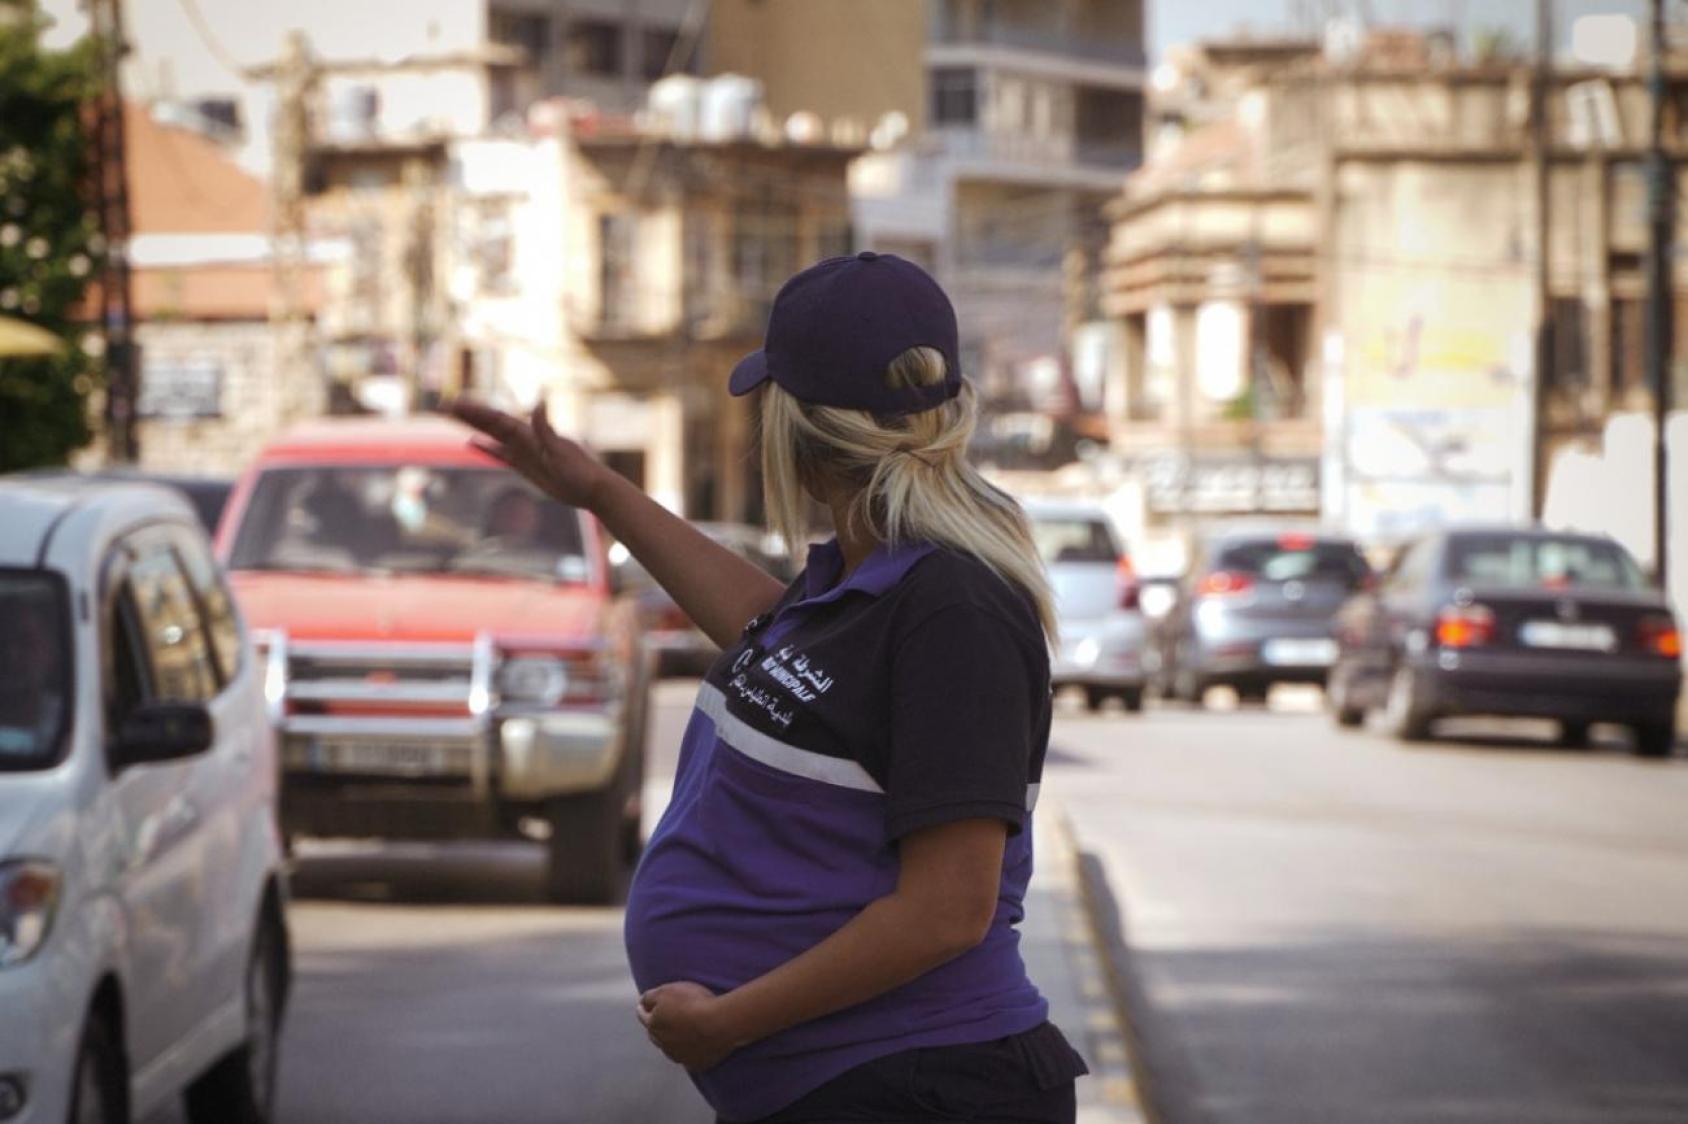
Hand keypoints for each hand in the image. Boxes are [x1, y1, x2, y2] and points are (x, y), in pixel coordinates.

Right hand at [446, 398, 610, 510]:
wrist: (594, 489)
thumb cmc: (580, 471)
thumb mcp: (561, 450)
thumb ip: (546, 429)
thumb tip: (539, 402)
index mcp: (530, 434)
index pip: (497, 419)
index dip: (475, 411)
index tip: (455, 404)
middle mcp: (525, 439)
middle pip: (490, 423)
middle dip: (466, 414)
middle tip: (441, 406)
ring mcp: (524, 452)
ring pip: (492, 435)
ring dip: (472, 425)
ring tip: (451, 416)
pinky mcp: (526, 466)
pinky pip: (501, 454)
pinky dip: (486, 448)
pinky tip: (473, 442)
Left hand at [637, 981, 738, 1071]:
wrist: (720, 1023)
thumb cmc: (694, 1003)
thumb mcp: (668, 991)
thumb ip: (650, 997)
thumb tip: (641, 1002)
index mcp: (654, 1025)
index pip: (643, 1015)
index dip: (644, 1008)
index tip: (643, 1005)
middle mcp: (663, 1044)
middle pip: (655, 1034)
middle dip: (657, 1026)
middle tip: (664, 1018)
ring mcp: (679, 1056)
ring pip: (671, 1048)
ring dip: (673, 1041)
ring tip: (681, 1032)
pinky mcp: (696, 1064)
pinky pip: (689, 1058)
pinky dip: (690, 1051)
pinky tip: (696, 1045)